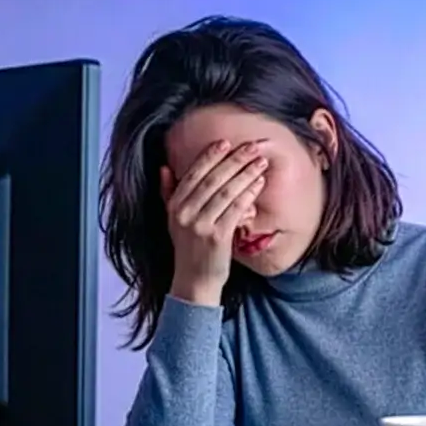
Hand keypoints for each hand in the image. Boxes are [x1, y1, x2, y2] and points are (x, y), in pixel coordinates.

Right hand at [161, 140, 268, 304]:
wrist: (194, 282)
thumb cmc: (188, 249)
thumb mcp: (173, 221)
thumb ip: (169, 193)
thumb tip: (165, 168)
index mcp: (174, 207)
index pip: (192, 174)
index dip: (209, 157)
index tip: (225, 143)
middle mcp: (184, 214)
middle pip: (212, 179)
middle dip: (234, 160)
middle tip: (251, 147)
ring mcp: (200, 226)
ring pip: (226, 192)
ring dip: (245, 174)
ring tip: (260, 162)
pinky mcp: (217, 237)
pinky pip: (235, 209)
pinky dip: (248, 194)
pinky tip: (259, 183)